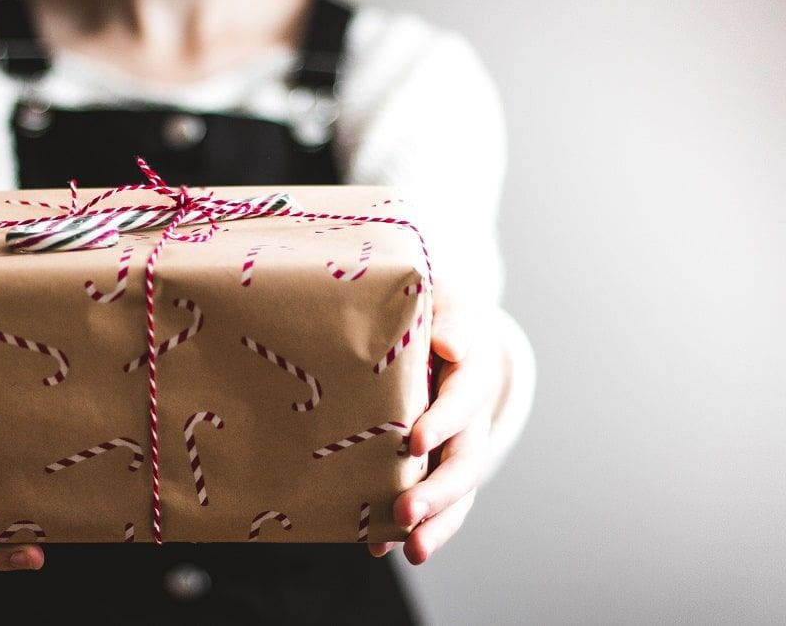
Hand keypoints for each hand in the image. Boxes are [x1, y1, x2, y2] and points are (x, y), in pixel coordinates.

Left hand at [368, 291, 502, 564]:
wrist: (438, 333)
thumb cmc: (432, 312)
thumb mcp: (443, 301)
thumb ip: (448, 320)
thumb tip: (449, 346)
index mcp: (472, 374)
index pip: (463, 399)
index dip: (443, 421)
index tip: (415, 441)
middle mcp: (471, 419)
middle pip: (464, 461)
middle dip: (438, 491)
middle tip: (406, 512)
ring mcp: (456, 448)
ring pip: (455, 493)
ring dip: (436, 524)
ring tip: (412, 552)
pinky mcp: (435, 466)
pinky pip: (432, 504)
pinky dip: (410, 528)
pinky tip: (380, 548)